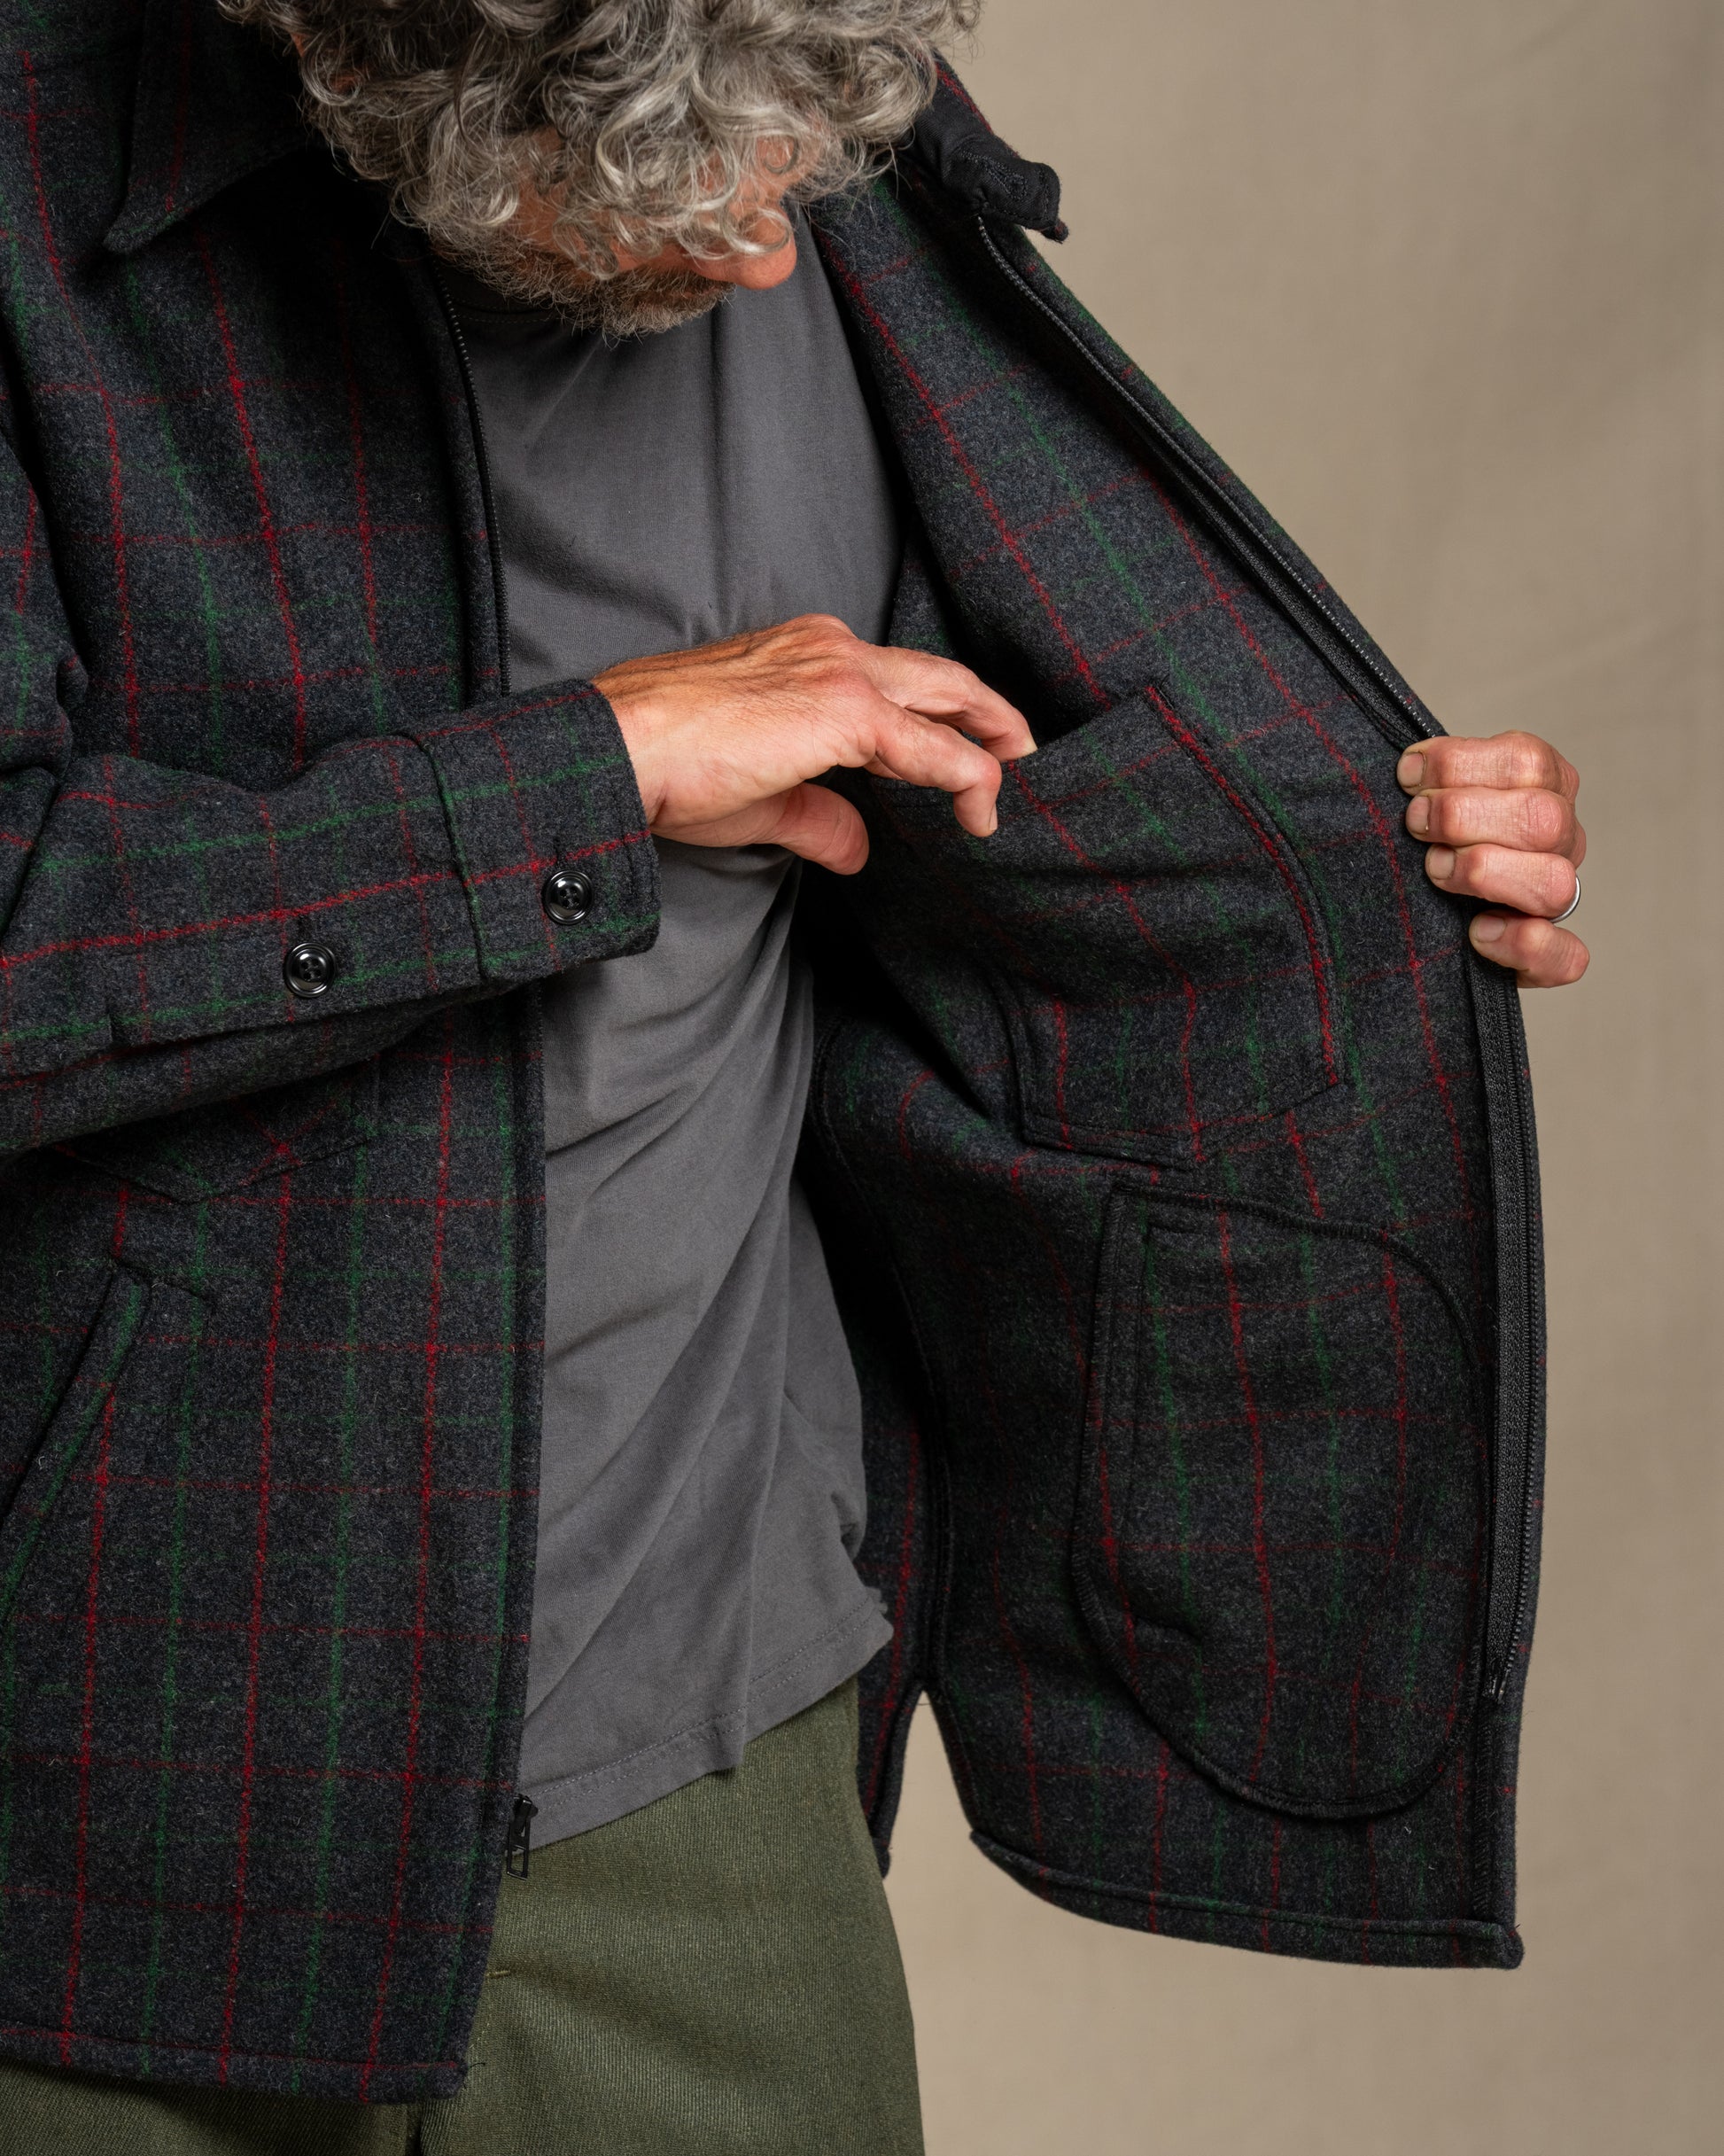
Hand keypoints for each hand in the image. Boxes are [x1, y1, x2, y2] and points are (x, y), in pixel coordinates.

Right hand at [594, 614, 1035, 874]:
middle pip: (940, 675)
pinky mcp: (845, 710)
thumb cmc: (668, 768)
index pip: (895, 681)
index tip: (964, 759)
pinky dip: (970, 779)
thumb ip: (819, 817)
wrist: (622, 749)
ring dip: (994, 740)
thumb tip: (858, 850)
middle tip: (1024, 753)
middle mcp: (830, 648)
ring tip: (1021, 781)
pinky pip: (933, 747)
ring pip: (949, 697)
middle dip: (991, 714)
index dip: (939, 720)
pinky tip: (983, 813)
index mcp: (806, 654)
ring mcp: (840, 672)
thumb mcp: (760, 798)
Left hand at [1398, 730, 1587, 986]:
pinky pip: (1567, 956)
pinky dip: (1524, 943)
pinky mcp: (1550, 956)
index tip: (1408, 777)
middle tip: (1416, 823)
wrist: (1420, 917)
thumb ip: (1428, 777)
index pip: (1526, 760)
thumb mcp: (1429, 793)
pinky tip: (1478, 932)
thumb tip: (1405, 767)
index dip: (1459, 764)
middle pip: (1543, 818)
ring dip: (1484, 871)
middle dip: (1462, 816)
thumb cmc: (1425, 838)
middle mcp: (1560, 841)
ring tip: (1434, 869)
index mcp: (1543, 787)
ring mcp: (1559, 898)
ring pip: (1554, 883)